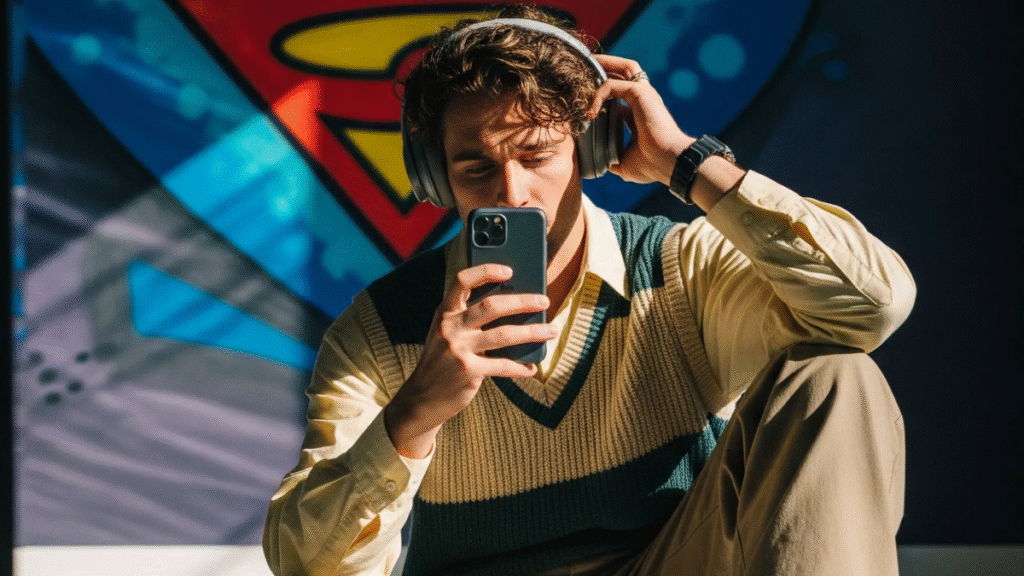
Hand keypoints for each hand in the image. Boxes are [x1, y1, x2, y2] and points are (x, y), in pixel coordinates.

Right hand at [383, 264, 556, 457]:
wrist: (422, 398)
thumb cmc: (442, 361)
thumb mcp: (447, 333)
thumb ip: (469, 320)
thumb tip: (514, 308)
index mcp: (445, 312)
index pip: (462, 281)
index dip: (486, 271)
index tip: (509, 270)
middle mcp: (450, 327)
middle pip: (492, 306)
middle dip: (523, 302)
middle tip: (544, 302)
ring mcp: (459, 349)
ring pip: (504, 334)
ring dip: (533, 332)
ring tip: (551, 330)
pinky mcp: (469, 372)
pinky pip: (504, 365)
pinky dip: (521, 367)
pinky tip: (531, 368)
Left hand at [589, 54, 694, 185]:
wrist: (668, 163)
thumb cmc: (652, 165)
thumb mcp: (625, 163)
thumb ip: (612, 158)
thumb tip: (601, 164)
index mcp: (640, 112)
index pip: (620, 92)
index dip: (602, 91)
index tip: (583, 99)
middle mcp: (644, 99)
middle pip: (624, 71)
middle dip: (604, 66)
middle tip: (583, 68)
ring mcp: (644, 93)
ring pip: (622, 67)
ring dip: (603, 65)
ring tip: (584, 68)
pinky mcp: (640, 93)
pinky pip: (611, 85)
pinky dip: (597, 94)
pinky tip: (589, 112)